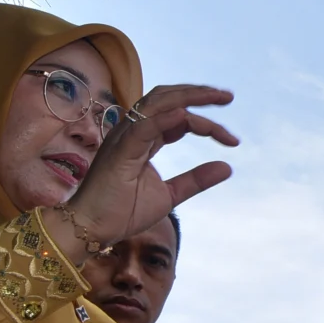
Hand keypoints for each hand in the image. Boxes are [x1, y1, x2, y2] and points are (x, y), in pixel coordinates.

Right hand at [48, 85, 236, 257]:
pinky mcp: (118, 151)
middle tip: (228, 97)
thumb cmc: (122, 212)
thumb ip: (196, 180)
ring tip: (217, 97)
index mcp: (144, 139)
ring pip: (156, 103)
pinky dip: (165, 117)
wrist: (91, 229)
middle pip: (166, 99)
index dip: (204, 122)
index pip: (177, 116)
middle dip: (198, 93)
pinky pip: (143, 127)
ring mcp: (124, 138)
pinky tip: (186, 115)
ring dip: (188, 97)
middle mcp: (133, 132)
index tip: (232, 140)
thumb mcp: (170, 195)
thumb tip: (228, 166)